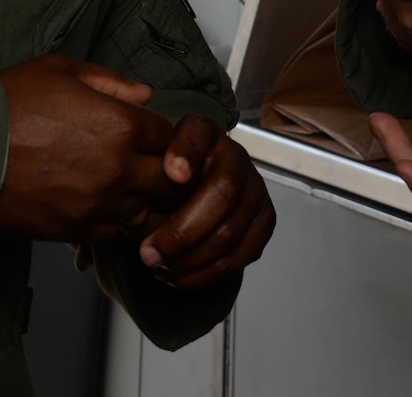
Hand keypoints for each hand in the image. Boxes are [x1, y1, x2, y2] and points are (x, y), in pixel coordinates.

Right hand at [0, 56, 177, 242]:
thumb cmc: (7, 104)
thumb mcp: (60, 71)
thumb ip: (110, 81)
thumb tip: (144, 94)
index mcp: (121, 124)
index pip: (169, 136)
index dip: (160, 133)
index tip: (146, 134)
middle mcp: (118, 168)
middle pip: (169, 180)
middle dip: (163, 170)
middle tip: (144, 163)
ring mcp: (98, 203)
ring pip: (143, 210)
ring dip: (136, 197)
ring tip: (113, 182)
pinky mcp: (76, 230)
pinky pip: (111, 231)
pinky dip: (108, 218)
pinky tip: (90, 200)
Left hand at [133, 117, 276, 288]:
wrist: (189, 190)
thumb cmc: (164, 178)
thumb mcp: (149, 164)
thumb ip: (151, 166)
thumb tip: (174, 176)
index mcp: (205, 135)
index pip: (198, 137)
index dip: (187, 153)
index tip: (173, 174)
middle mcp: (236, 158)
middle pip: (222, 195)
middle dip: (182, 233)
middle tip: (147, 254)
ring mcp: (255, 190)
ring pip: (230, 234)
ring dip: (190, 260)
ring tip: (159, 268)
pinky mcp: (263, 223)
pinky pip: (240, 257)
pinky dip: (205, 274)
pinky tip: (178, 276)